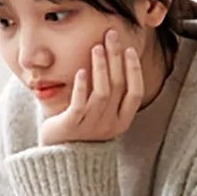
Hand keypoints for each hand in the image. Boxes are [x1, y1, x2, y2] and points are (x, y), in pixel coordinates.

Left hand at [39, 27, 144, 145]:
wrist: (60, 161)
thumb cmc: (82, 132)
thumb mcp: (101, 115)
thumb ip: (110, 95)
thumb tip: (115, 60)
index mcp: (121, 122)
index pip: (135, 92)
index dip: (134, 70)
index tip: (129, 49)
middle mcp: (110, 124)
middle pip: (118, 85)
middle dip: (116, 57)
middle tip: (111, 35)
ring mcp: (91, 126)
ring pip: (102, 92)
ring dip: (101, 67)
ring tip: (96, 47)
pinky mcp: (72, 126)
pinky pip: (79, 103)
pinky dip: (81, 86)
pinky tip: (81, 70)